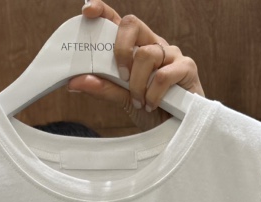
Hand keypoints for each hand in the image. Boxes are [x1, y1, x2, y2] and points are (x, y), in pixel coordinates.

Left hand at [68, 0, 203, 130]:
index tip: (88, 11)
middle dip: (120, 49)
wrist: (175, 131)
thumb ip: (102, 88)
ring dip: (137, 83)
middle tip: (121, 76)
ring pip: (147, 53)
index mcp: (137, 48)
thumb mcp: (123, 99)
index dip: (104, 11)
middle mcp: (154, 44)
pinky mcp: (187, 68)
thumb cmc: (152, 110)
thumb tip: (74, 82)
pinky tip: (152, 105)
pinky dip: (153, 94)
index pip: (120, 22)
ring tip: (139, 101)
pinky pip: (163, 75)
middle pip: (133, 24)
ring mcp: (171, 54)